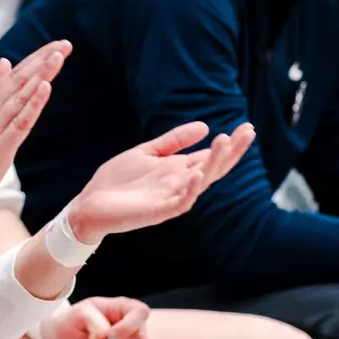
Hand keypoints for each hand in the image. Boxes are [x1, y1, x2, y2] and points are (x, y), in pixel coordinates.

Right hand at [0, 40, 69, 213]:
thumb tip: (5, 62)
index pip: (14, 76)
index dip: (35, 59)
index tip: (56, 46)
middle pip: (19, 82)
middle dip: (42, 62)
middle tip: (64, 45)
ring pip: (20, 98)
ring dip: (40, 76)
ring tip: (57, 58)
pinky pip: (19, 123)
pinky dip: (32, 104)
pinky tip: (45, 87)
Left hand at [68, 122, 254, 243]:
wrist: (91, 203)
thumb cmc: (118, 179)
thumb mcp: (147, 152)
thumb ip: (173, 141)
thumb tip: (205, 126)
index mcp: (179, 170)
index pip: (211, 157)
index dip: (230, 145)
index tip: (247, 127)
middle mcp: (180, 184)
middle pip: (213, 168)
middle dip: (230, 151)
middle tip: (247, 132)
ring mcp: (170, 199)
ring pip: (201, 183)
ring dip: (213, 164)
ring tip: (224, 143)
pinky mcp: (157, 212)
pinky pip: (180, 203)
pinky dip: (190, 190)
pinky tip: (197, 174)